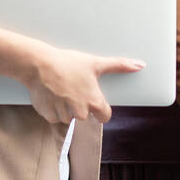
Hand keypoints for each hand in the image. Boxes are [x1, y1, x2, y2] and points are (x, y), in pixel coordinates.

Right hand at [22, 45, 143, 124]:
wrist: (39, 65)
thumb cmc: (68, 63)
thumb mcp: (96, 63)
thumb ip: (119, 65)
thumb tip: (140, 65)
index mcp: (94, 102)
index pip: (104, 116)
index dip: (100, 109)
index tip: (92, 100)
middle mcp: (80, 112)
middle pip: (84, 116)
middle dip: (79, 105)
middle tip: (72, 88)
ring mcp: (64, 115)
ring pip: (67, 116)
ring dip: (65, 107)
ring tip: (60, 89)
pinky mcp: (49, 115)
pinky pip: (54, 117)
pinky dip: (52, 108)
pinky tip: (51, 94)